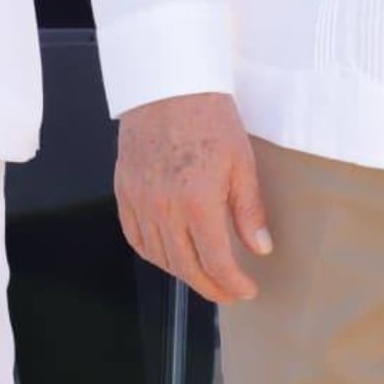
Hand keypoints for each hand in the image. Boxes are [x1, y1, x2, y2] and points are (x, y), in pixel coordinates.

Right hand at [114, 92, 270, 302]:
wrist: (167, 90)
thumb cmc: (210, 120)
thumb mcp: (242, 163)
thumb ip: (248, 210)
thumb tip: (260, 248)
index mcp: (197, 203)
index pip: (214, 260)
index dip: (231, 282)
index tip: (246, 291)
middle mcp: (163, 210)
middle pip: (184, 266)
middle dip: (210, 287)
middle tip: (229, 293)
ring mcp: (139, 204)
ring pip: (159, 257)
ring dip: (183, 274)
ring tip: (206, 277)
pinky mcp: (124, 195)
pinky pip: (136, 238)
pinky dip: (155, 255)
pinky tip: (170, 257)